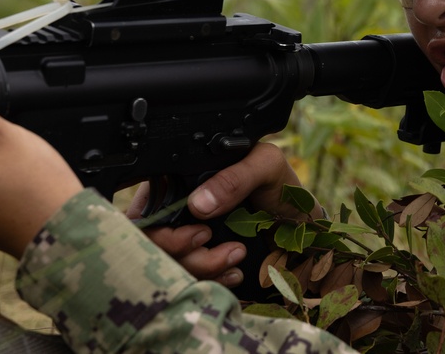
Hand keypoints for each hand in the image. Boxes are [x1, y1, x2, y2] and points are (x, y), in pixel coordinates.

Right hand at [126, 142, 318, 286]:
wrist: (301, 223)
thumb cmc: (279, 185)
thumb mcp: (265, 166)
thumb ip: (235, 177)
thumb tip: (198, 204)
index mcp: (178, 181)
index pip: (143, 210)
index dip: (157, 228)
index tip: (196, 232)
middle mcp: (174, 210)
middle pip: (150, 243)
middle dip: (179, 250)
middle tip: (211, 240)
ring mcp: (185, 238)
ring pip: (168, 265)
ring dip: (200, 266)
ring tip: (235, 254)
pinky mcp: (199, 261)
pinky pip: (189, 280)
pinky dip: (211, 279)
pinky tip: (234, 271)